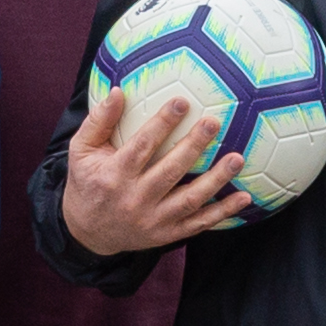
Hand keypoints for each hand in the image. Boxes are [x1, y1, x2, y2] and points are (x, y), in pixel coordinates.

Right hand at [58, 84, 258, 259]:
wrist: (87, 233)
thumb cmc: (87, 183)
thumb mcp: (80, 151)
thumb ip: (98, 122)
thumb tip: (117, 91)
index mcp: (114, 175)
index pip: (141, 146)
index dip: (162, 123)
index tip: (182, 102)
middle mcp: (134, 199)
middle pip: (170, 171)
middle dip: (194, 146)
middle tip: (214, 122)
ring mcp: (153, 220)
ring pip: (189, 199)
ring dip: (216, 179)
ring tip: (236, 158)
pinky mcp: (167, 234)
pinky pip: (199, 223)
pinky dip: (223, 212)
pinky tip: (244, 197)